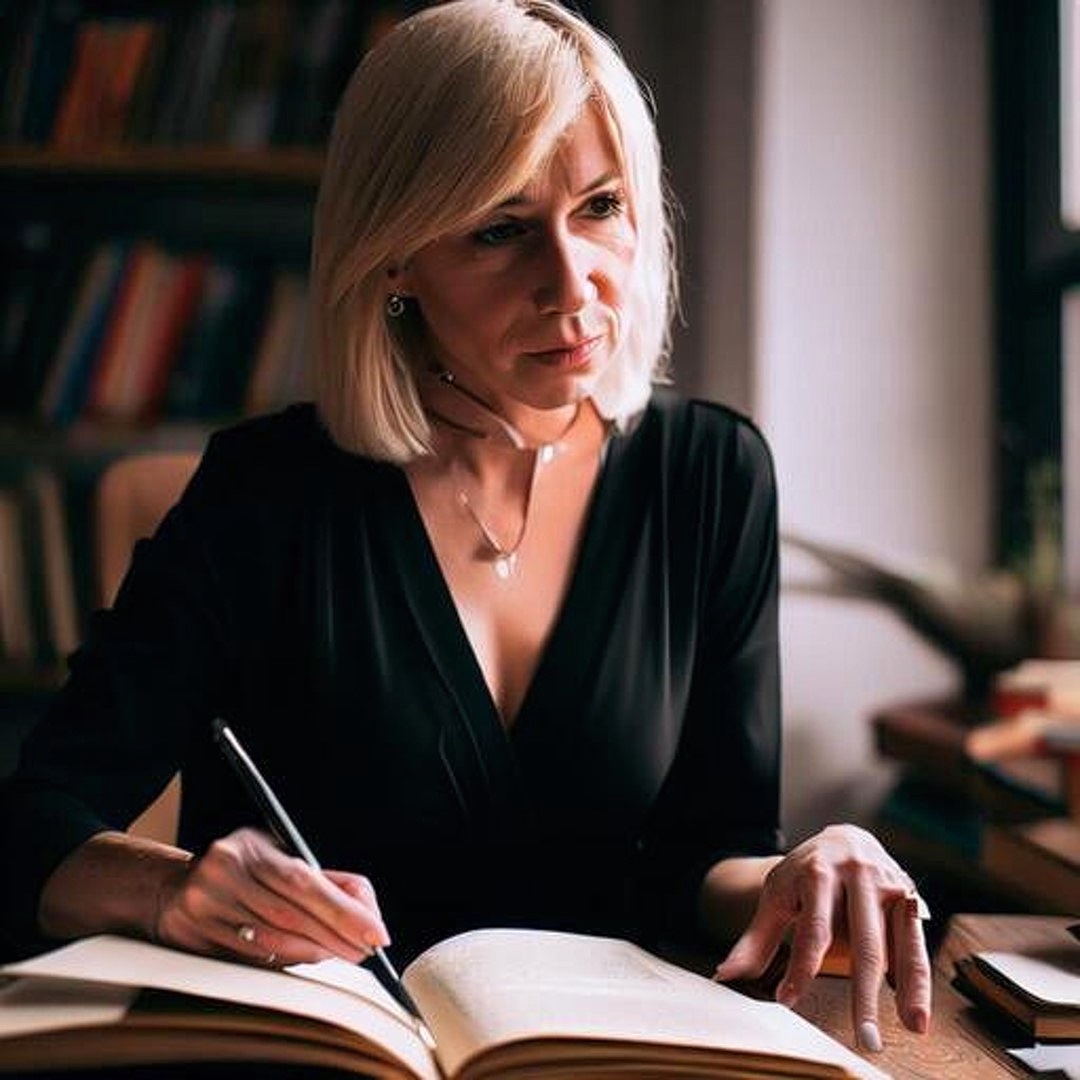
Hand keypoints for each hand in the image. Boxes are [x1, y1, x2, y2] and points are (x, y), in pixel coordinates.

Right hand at [153, 827, 388, 967]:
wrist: (170, 887)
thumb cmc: (238, 872)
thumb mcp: (276, 860)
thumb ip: (321, 880)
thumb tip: (365, 907)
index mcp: (248, 849)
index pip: (304, 882)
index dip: (343, 910)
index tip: (374, 930)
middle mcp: (223, 873)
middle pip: (290, 914)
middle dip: (335, 936)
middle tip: (366, 948)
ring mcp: (203, 906)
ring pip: (271, 941)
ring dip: (314, 952)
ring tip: (342, 953)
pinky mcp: (192, 936)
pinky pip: (249, 957)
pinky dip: (285, 960)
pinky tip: (306, 957)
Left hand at [712, 824, 931, 1051]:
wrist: (844, 838)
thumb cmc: (805, 873)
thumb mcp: (776, 895)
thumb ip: (755, 938)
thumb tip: (725, 975)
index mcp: (819, 872)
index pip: (813, 929)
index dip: (801, 967)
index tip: (787, 1000)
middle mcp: (859, 876)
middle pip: (864, 942)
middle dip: (864, 992)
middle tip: (864, 1038)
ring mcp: (889, 886)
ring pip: (901, 942)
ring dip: (910, 988)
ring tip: (912, 1026)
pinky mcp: (912, 898)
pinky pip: (917, 943)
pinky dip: (919, 979)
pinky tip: (918, 1012)